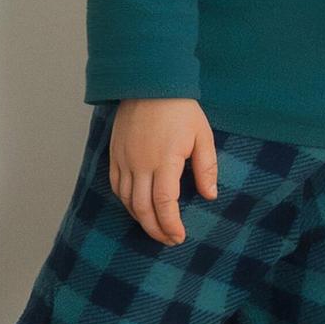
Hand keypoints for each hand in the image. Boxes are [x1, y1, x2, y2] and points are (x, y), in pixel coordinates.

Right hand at [109, 97, 216, 244]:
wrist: (149, 83)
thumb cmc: (180, 108)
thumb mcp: (202, 136)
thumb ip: (206, 167)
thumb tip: (210, 195)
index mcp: (164, 161)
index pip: (163, 203)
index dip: (170, 224)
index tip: (179, 236)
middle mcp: (139, 164)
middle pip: (142, 208)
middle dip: (155, 228)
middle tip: (169, 240)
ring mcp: (124, 159)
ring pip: (126, 200)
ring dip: (140, 218)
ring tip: (156, 227)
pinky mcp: (114, 154)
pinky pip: (115, 186)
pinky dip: (125, 202)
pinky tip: (136, 208)